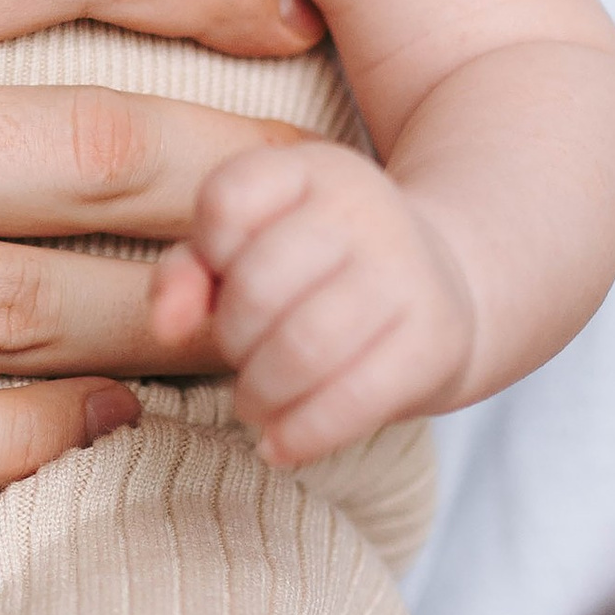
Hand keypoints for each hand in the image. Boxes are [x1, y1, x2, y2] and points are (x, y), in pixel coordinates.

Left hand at [151, 139, 475, 461]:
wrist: (448, 281)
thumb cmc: (316, 270)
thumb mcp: (247, 247)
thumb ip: (187, 270)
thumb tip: (166, 324)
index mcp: (310, 169)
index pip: (228, 198)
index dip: (209, 254)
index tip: (225, 281)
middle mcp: (366, 207)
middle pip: (259, 287)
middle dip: (233, 339)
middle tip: (242, 357)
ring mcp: (409, 271)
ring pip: (305, 348)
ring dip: (261, 393)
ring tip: (256, 401)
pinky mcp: (436, 341)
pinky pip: (354, 399)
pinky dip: (301, 434)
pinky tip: (280, 444)